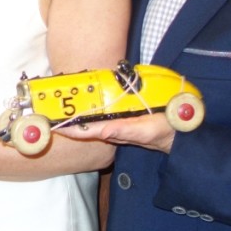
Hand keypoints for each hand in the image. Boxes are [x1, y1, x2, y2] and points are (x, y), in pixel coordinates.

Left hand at [57, 113, 175, 153]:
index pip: (87, 131)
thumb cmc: (164, 132)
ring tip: (62, 102)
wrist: (180, 132)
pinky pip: (105, 112)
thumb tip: (103, 131)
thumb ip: (126, 131)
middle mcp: (114, 128)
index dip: (69, 129)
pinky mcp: (125, 116)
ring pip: (94, 119)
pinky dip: (94, 106)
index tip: (53, 125)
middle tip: (51, 109)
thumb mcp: (147, 131)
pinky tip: (87, 98)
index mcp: (116, 132)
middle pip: (86, 125)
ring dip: (79, 113)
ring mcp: (118, 123)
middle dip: (69, 120)